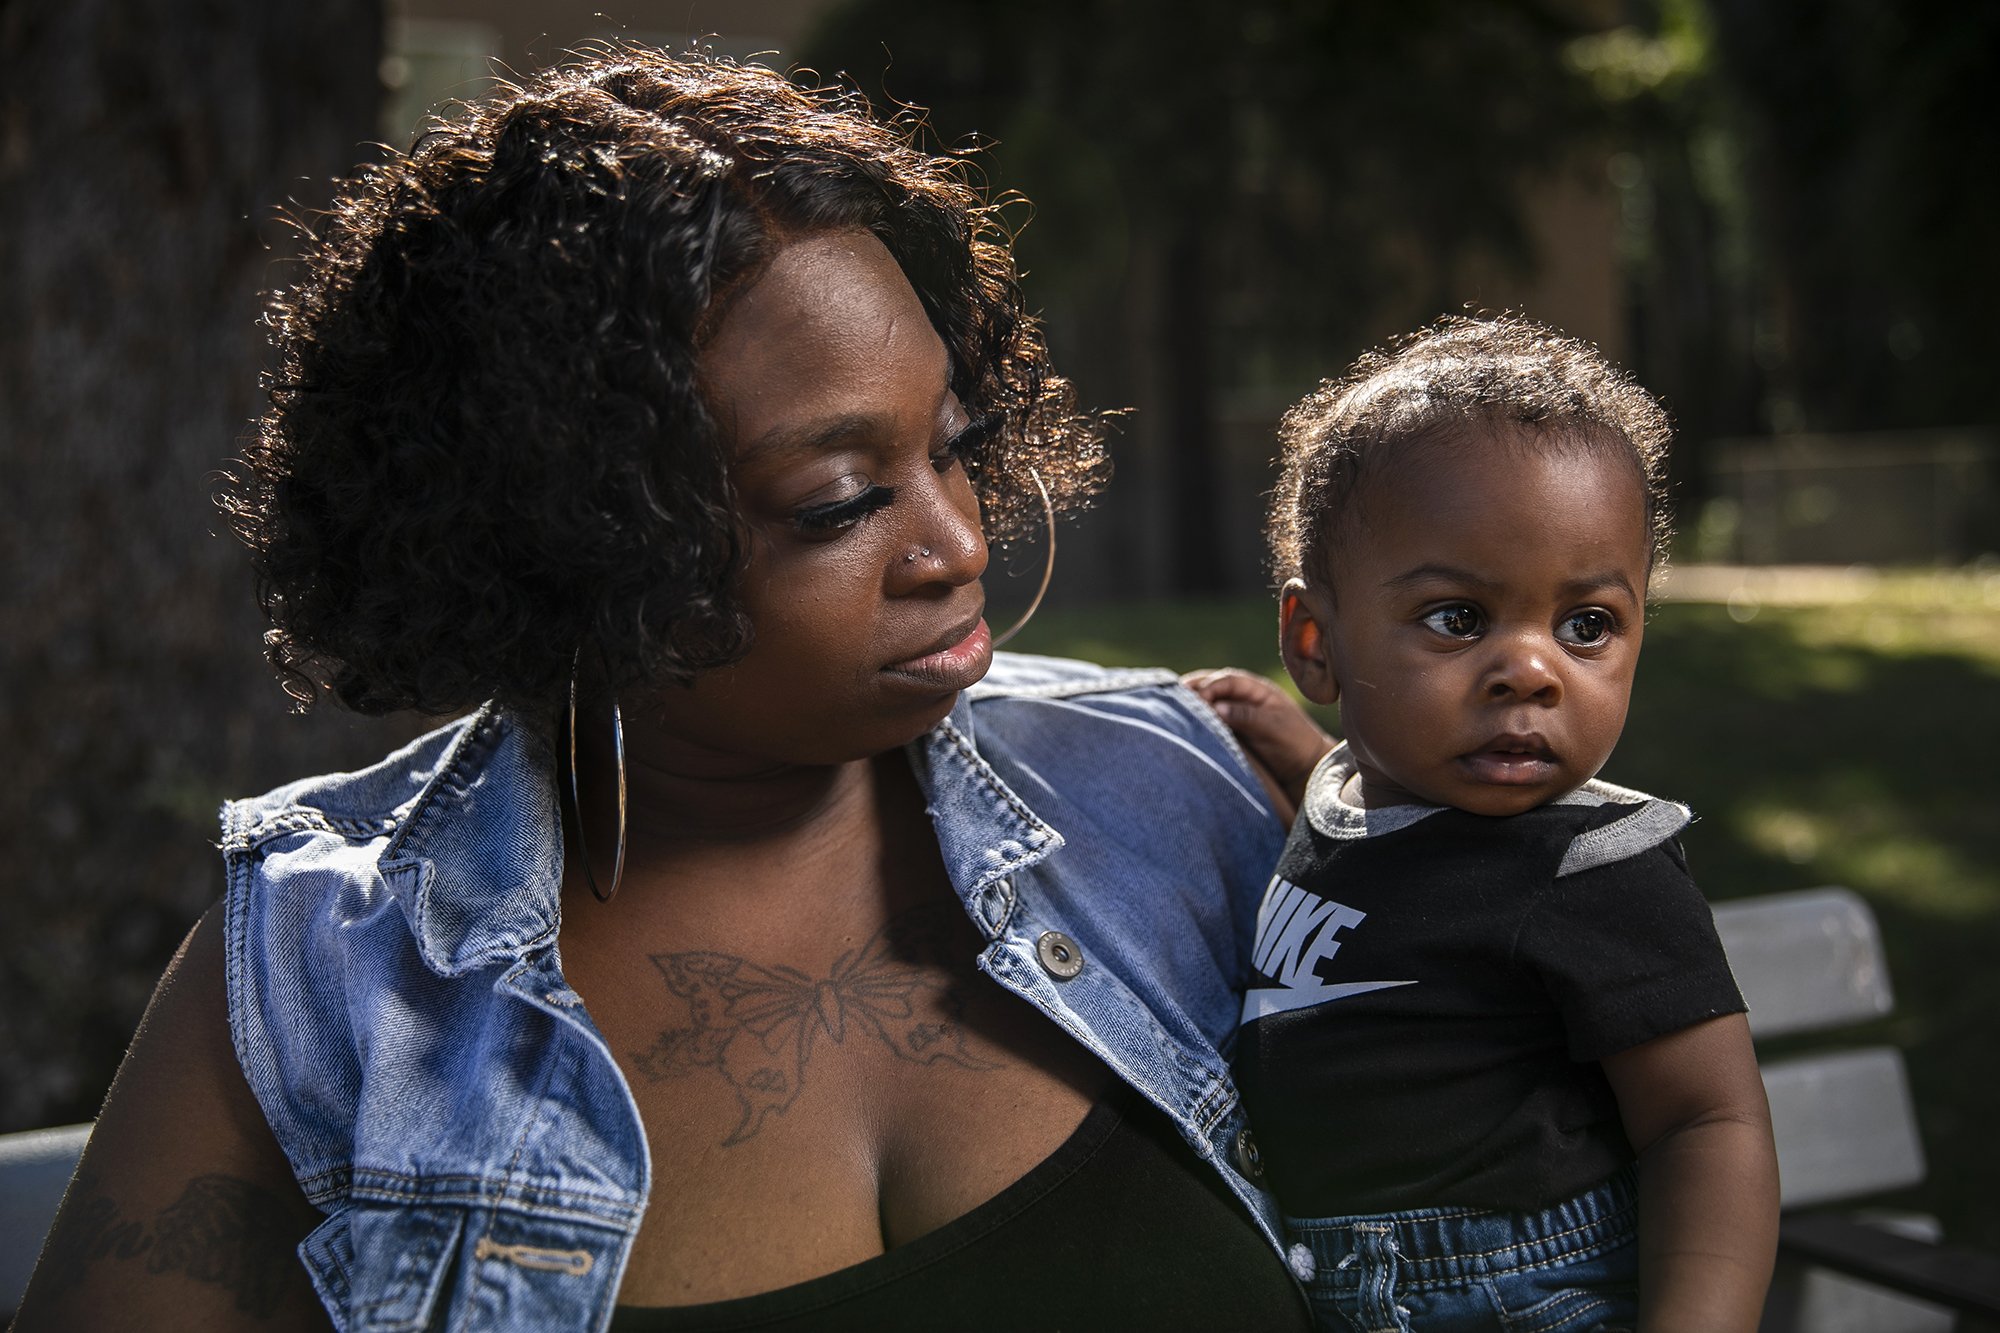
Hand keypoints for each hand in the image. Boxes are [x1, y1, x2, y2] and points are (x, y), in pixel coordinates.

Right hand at [1182, 668, 1336, 823]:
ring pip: (1205, 702)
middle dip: (1192, 690)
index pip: (1227, 680)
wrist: (1304, 769)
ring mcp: (1233, 712)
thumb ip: (1245, 715)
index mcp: (1256, 689)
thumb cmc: (1294, 743)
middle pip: (1211, 686)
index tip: (1196, 698)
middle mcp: (1241, 697)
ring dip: (1189, 704)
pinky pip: (1207, 720)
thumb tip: (1216, 707)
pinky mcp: (1227, 730)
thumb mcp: (1273, 727)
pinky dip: (1194, 720)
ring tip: (1169, 710)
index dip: (1210, 686)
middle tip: (1170, 697)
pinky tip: (1180, 725)